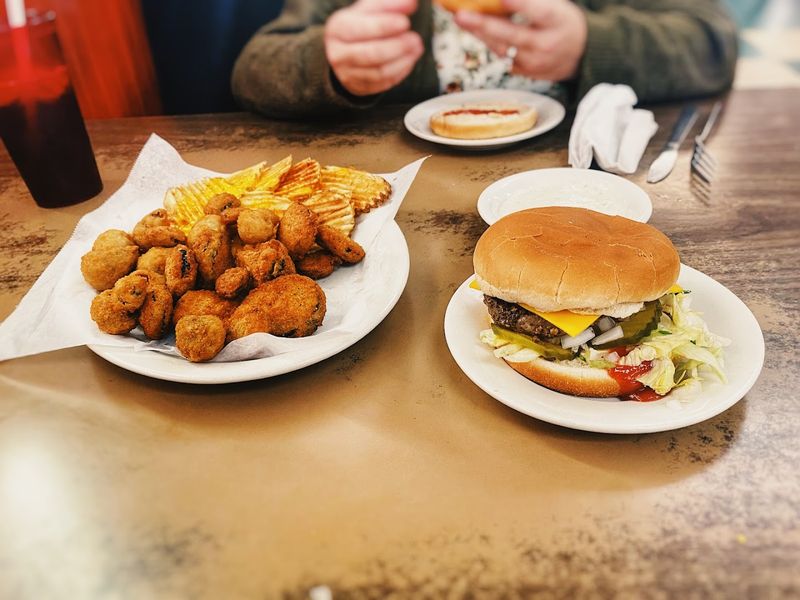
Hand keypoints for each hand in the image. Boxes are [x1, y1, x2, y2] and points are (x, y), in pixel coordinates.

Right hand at [325, 0, 424, 96]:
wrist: (342, 51)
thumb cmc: (358, 26)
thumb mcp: (367, 10)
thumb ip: (388, 5)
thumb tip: (411, 3)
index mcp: (338, 28)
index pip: (361, 29)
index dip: (385, 26)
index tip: (405, 22)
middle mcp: (339, 53)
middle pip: (371, 54)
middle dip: (397, 46)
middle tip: (415, 39)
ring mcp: (348, 74)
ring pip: (379, 72)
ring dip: (403, 61)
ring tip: (416, 48)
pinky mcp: (360, 88)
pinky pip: (384, 84)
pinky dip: (400, 73)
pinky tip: (409, 60)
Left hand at [454, 0, 586, 80]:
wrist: (580, 53)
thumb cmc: (560, 20)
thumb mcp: (553, 4)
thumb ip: (529, 1)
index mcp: (559, 21)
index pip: (541, 12)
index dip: (521, 5)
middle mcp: (548, 44)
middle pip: (513, 35)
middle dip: (485, 24)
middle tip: (461, 15)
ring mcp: (536, 63)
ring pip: (502, 48)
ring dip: (480, 33)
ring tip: (461, 18)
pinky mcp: (526, 73)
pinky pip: (502, 56)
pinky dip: (488, 41)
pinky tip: (475, 29)